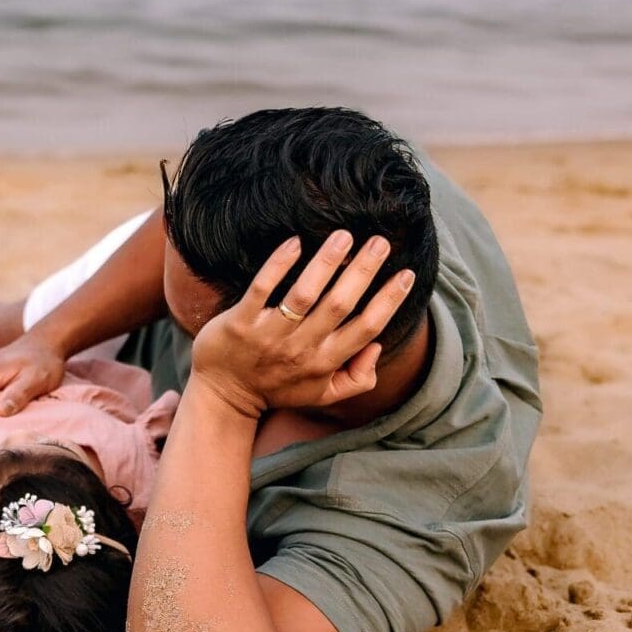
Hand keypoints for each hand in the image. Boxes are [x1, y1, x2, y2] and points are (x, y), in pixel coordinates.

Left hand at [189, 232, 414, 418]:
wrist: (224, 396)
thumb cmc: (278, 388)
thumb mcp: (324, 394)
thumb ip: (358, 378)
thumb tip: (376, 346)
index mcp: (326, 362)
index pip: (367, 328)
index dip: (390, 301)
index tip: (406, 274)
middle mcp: (301, 348)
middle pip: (340, 305)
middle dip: (363, 271)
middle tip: (380, 242)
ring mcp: (270, 335)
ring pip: (304, 295)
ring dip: (326, 263)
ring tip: (344, 236)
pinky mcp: (241, 324)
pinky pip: (262, 290)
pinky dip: (278, 266)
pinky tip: (295, 242)